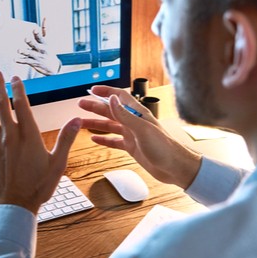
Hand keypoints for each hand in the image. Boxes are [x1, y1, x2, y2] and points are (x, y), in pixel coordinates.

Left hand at [0, 71, 81, 214]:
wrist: (14, 205)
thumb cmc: (37, 186)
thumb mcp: (58, 163)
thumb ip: (66, 139)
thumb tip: (76, 119)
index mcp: (29, 135)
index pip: (21, 105)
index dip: (17, 89)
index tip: (15, 78)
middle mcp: (10, 136)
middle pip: (2, 105)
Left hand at [16, 18, 60, 75]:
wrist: (52, 66)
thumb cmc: (48, 49)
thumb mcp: (48, 39)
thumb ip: (45, 28)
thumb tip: (45, 16)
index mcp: (44, 43)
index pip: (41, 38)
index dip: (37, 34)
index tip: (34, 29)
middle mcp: (41, 50)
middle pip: (35, 45)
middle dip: (31, 42)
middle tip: (26, 38)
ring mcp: (37, 57)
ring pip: (30, 54)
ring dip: (24, 52)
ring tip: (18, 50)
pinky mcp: (33, 63)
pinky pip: (26, 61)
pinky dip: (20, 60)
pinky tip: (15, 59)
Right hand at [78, 85, 201, 189]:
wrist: (175, 167)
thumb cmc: (164, 148)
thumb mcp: (141, 130)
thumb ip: (125, 115)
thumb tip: (112, 99)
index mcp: (138, 113)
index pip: (120, 97)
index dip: (106, 92)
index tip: (92, 90)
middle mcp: (134, 122)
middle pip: (111, 110)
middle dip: (96, 106)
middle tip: (81, 104)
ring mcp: (132, 134)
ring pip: (110, 126)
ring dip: (96, 123)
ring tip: (82, 123)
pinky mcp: (132, 147)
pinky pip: (114, 141)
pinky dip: (104, 139)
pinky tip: (94, 139)